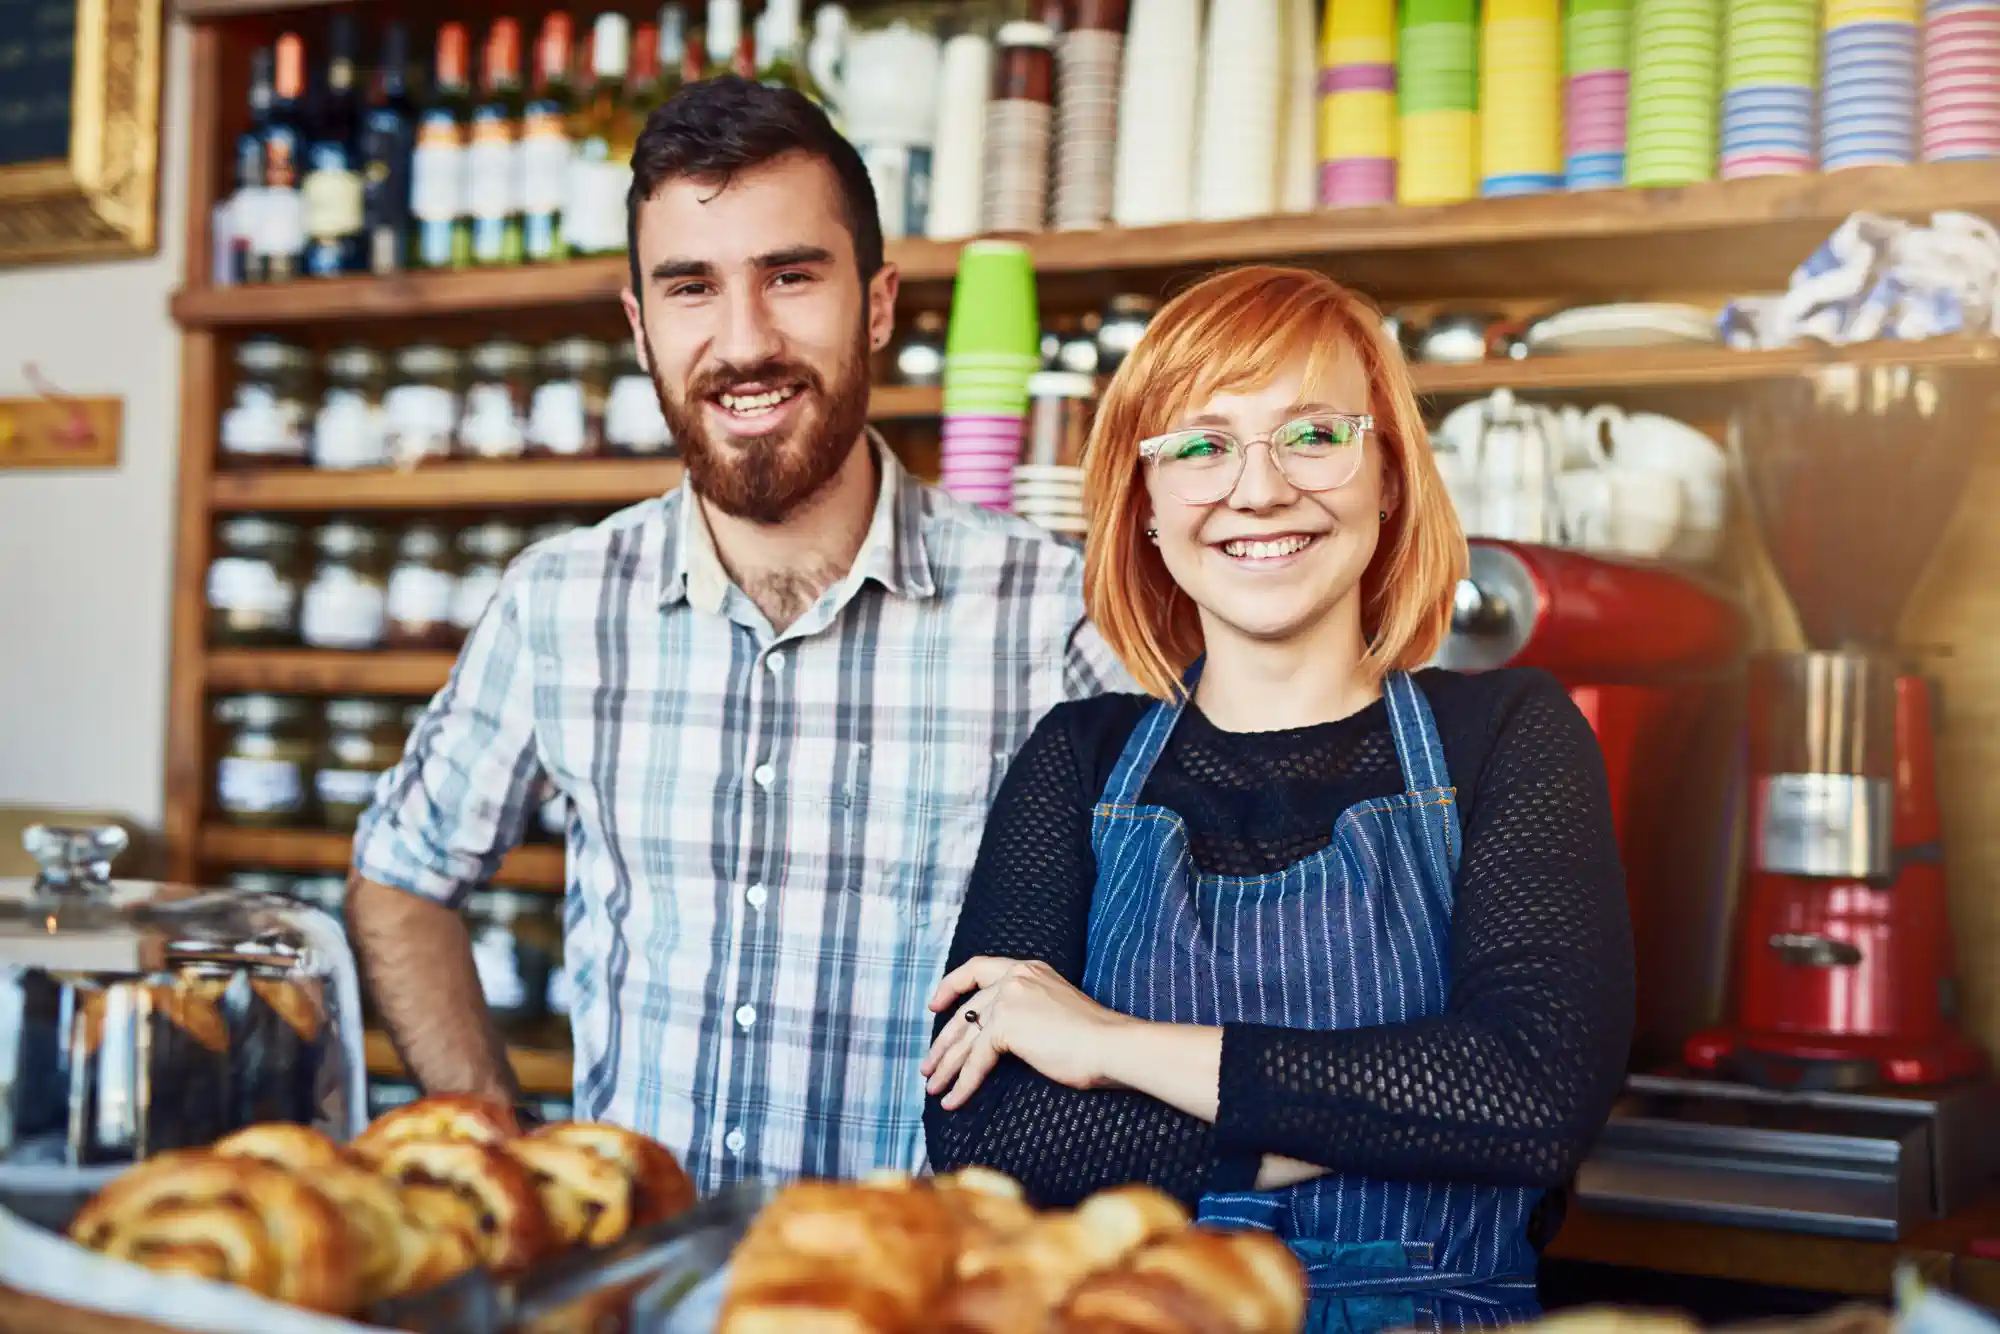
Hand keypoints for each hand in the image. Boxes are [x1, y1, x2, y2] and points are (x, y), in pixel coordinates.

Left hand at [921, 956, 1131, 1109]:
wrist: (1111, 1046)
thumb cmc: (1094, 1039)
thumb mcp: (1054, 1009)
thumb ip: (1026, 1011)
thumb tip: (997, 1038)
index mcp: (1028, 969)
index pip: (978, 968)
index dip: (952, 986)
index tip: (935, 1006)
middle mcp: (1015, 977)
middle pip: (965, 1011)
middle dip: (943, 1043)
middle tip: (928, 1066)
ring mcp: (1009, 999)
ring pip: (965, 1038)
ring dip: (946, 1066)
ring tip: (933, 1087)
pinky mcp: (1006, 1026)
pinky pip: (976, 1060)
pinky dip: (963, 1084)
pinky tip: (952, 1101)